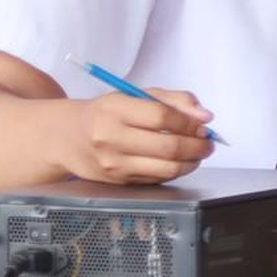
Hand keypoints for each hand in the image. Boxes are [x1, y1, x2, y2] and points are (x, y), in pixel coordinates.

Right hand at [66, 90, 215, 183]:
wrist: (67, 137)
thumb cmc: (107, 113)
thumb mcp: (136, 95)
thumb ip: (174, 100)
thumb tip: (205, 115)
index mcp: (116, 110)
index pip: (163, 117)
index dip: (190, 123)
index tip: (204, 124)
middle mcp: (111, 138)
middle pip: (168, 147)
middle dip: (198, 146)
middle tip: (208, 142)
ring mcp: (114, 164)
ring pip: (166, 168)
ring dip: (192, 162)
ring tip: (198, 153)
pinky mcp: (118, 181)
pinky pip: (157, 179)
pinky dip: (175, 171)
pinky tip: (179, 162)